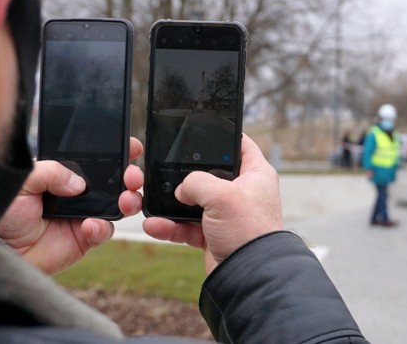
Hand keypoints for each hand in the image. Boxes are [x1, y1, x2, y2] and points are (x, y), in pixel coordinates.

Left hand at [0, 137, 143, 274]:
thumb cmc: (6, 210)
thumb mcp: (25, 179)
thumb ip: (52, 171)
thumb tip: (79, 183)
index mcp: (70, 173)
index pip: (100, 159)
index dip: (120, 152)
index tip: (132, 147)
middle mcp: (83, 192)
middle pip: (119, 181)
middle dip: (133, 176)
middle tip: (132, 177)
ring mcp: (87, 214)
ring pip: (122, 205)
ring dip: (130, 200)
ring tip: (125, 200)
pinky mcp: (86, 237)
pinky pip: (105, 231)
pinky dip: (103, 227)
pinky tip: (90, 225)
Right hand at [142, 134, 282, 274]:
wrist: (249, 276)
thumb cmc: (249, 231)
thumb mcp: (221, 195)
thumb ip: (196, 182)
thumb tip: (181, 189)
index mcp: (256, 174)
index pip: (240, 144)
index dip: (223, 134)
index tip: (202, 129)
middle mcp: (242, 192)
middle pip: (210, 173)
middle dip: (186, 175)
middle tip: (165, 170)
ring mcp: (227, 214)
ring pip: (193, 202)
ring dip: (171, 205)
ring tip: (150, 202)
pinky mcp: (213, 235)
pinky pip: (186, 226)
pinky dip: (170, 226)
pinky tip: (153, 225)